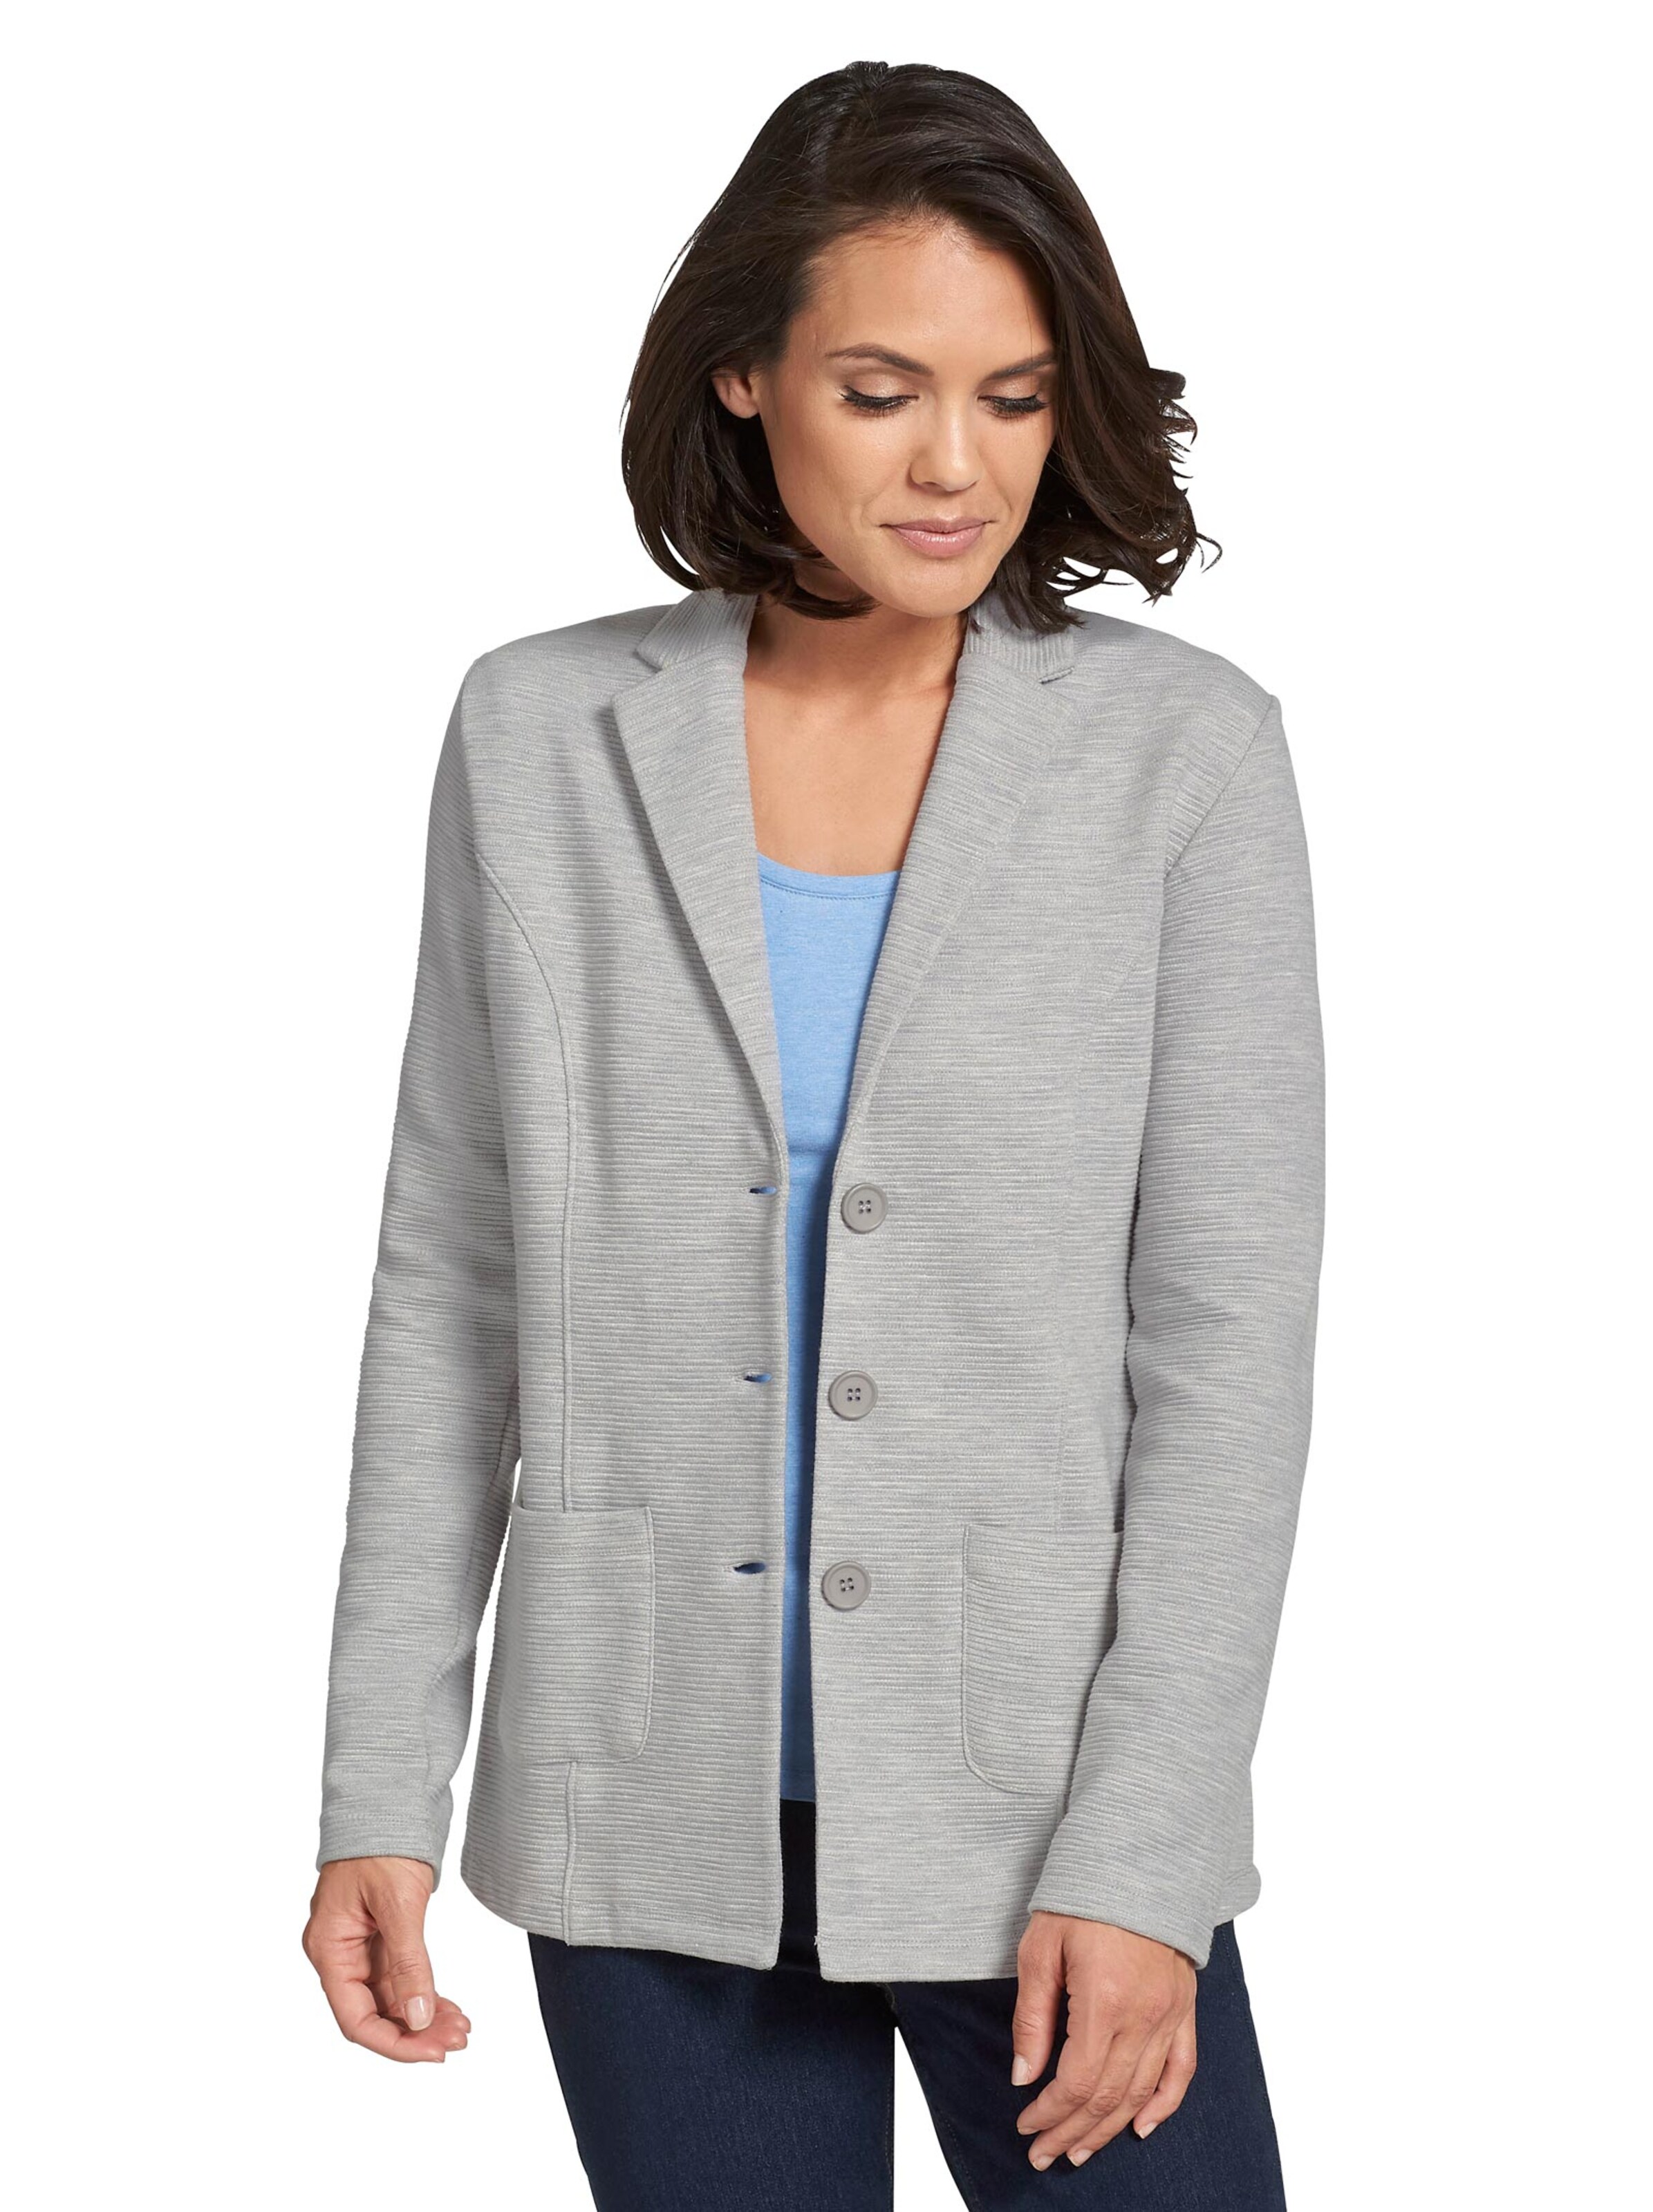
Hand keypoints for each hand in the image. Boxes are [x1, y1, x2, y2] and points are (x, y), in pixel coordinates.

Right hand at [303, 1856, 471, 2062]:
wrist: (387, 1799)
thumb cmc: (382, 1843)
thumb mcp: (398, 1904)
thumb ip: (408, 1964)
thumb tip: (419, 2018)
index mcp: (329, 1949)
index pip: (355, 2018)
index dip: (394, 2042)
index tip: (432, 2052)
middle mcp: (340, 1953)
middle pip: (373, 2013)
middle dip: (416, 2031)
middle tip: (458, 2040)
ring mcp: (360, 1946)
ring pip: (390, 1998)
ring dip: (424, 2016)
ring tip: (461, 2028)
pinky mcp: (381, 1935)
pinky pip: (399, 1977)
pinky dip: (423, 1993)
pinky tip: (448, 2008)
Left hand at [1010, 1912, 1196, 2167]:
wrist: (1137, 1861)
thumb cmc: (1083, 1897)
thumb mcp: (1040, 1949)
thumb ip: (1033, 2017)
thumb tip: (1024, 2076)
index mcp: (1104, 2001)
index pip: (1077, 2082)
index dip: (1050, 2112)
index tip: (1026, 2125)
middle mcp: (1143, 2016)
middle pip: (1108, 2097)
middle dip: (1072, 2132)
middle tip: (1044, 2154)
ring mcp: (1170, 2014)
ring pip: (1141, 2092)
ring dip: (1109, 2128)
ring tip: (1080, 2150)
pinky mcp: (1185, 2008)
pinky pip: (1182, 2069)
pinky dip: (1164, 2104)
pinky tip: (1142, 2127)